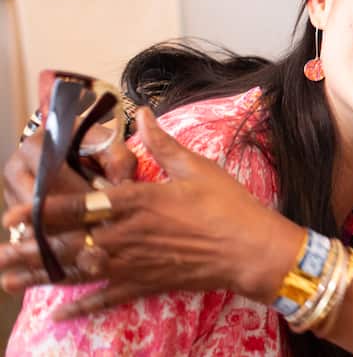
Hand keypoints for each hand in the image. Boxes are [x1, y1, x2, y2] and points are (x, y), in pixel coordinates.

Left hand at [2, 108, 301, 317]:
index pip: (80, 206)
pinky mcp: (145, 284)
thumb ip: (163, 143)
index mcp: (137, 202)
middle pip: (66, 244)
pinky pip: (105, 298)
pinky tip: (57, 315)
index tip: (13, 212)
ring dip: (39, 277)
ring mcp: (133, 264)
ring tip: (7, 280)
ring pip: (76, 272)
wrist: (251, 249)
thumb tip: (142, 115)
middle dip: (27, 249)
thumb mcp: (197, 168)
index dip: (43, 210)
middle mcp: (126, 235)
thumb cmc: (228, 205)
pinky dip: (80, 308)